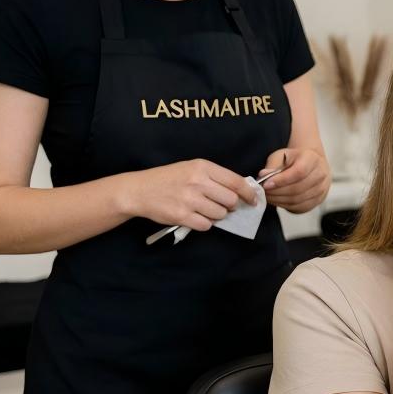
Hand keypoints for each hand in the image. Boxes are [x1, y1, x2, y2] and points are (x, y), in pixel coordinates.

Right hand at [125, 159, 257, 231]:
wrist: (139, 190)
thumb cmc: (168, 179)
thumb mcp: (191, 168)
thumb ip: (215, 176)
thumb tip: (241, 189)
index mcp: (202, 167)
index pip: (236, 182)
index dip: (249, 193)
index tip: (253, 200)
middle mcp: (197, 182)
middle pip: (231, 200)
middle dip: (231, 206)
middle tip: (223, 206)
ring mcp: (189, 199)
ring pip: (220, 214)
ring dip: (217, 215)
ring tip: (204, 209)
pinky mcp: (182, 216)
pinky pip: (206, 225)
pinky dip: (204, 223)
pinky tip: (195, 216)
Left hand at [258, 148, 330, 212]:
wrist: (312, 164)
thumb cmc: (295, 159)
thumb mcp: (282, 155)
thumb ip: (272, 165)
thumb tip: (263, 176)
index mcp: (312, 159)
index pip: (299, 172)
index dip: (281, 180)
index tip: (266, 184)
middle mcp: (321, 174)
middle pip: (298, 188)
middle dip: (277, 192)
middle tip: (264, 192)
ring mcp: (321, 189)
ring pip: (298, 200)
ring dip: (279, 200)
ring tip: (268, 196)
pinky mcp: (318, 200)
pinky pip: (300, 207)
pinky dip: (286, 206)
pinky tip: (277, 200)